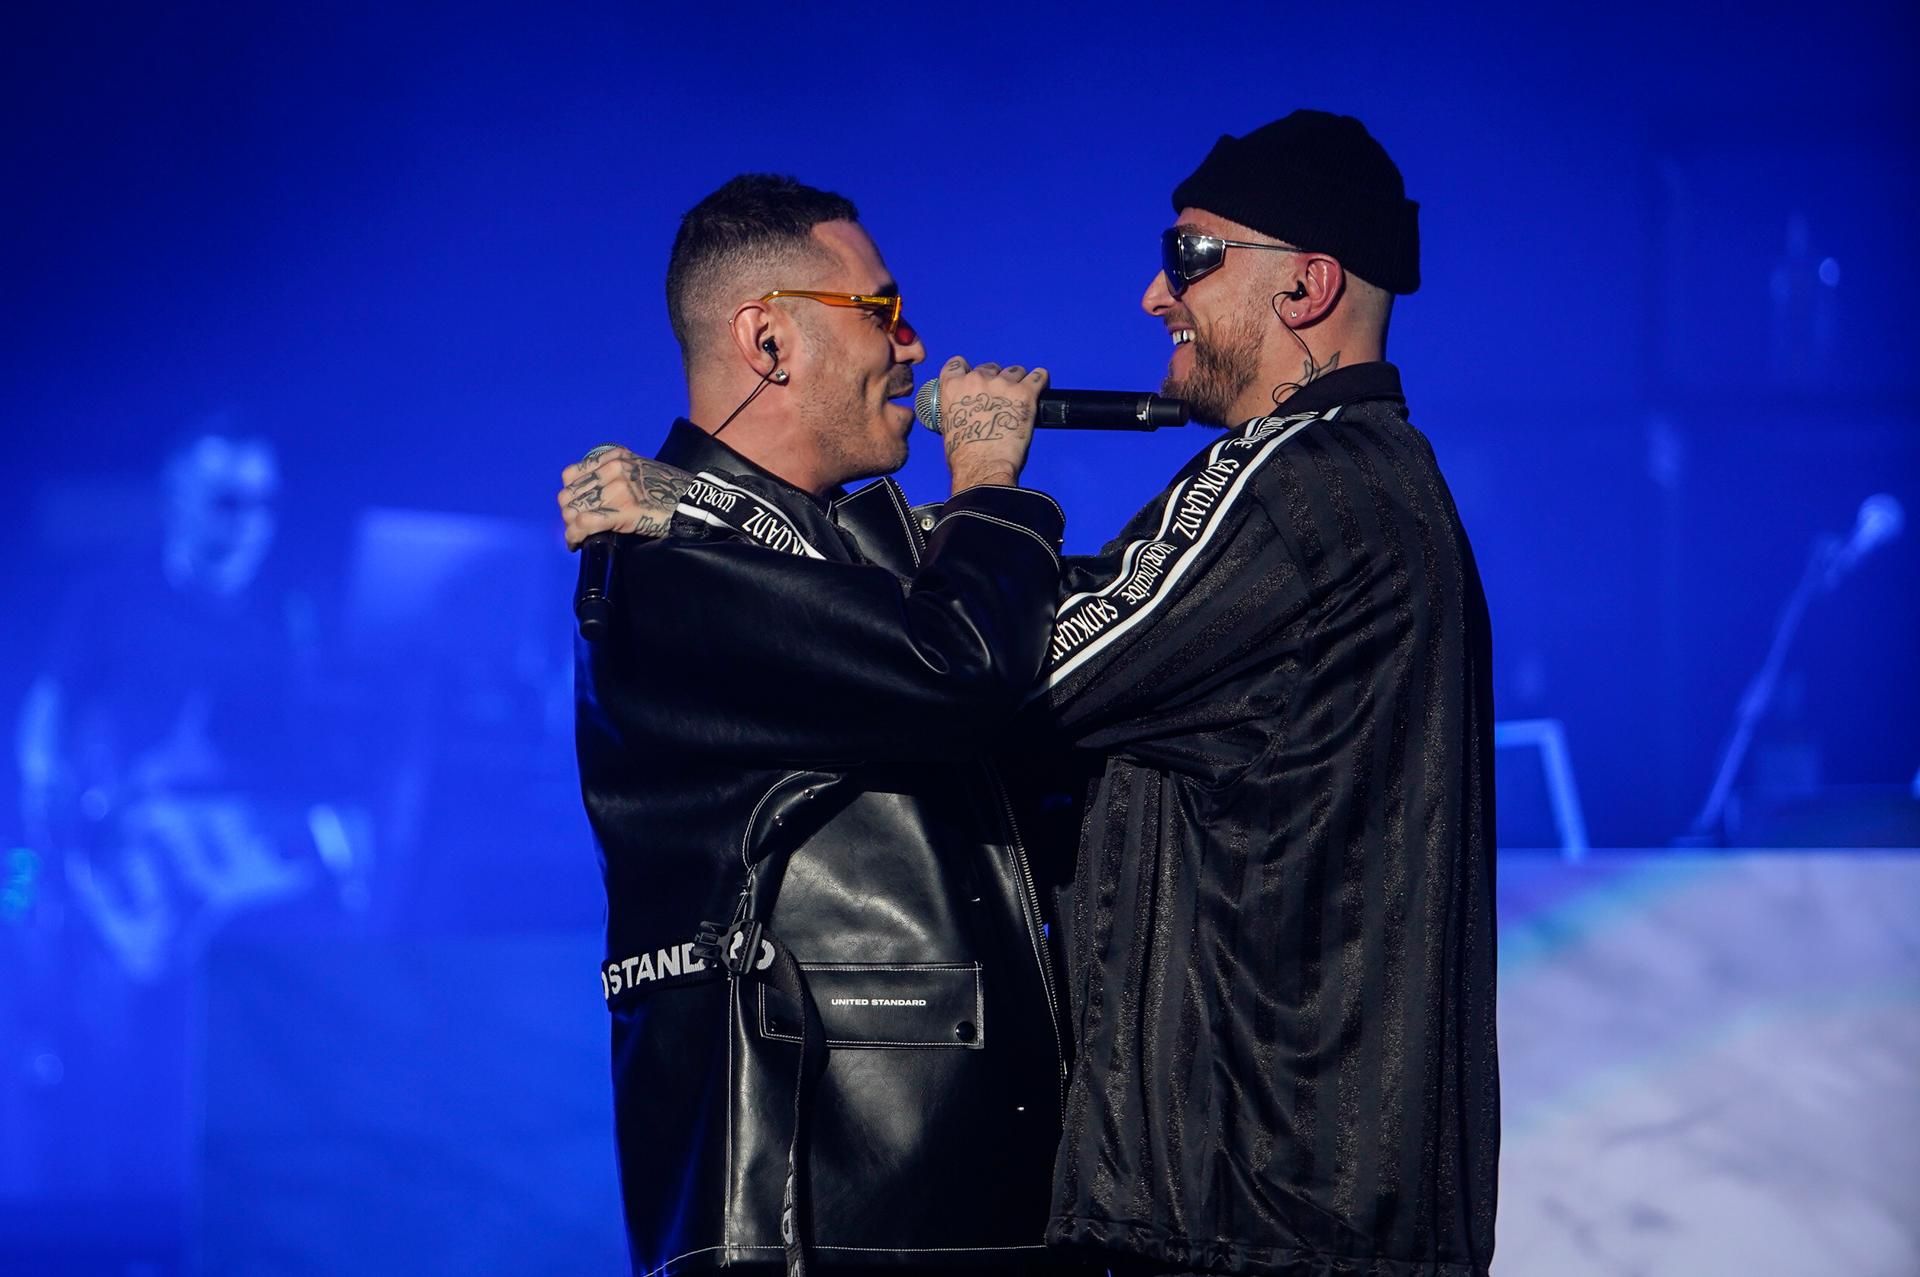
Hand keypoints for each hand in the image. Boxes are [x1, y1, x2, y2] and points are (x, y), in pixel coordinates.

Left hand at [557, 445, 694, 549]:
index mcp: (615, 457)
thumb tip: (594, 495)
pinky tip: (576, 544)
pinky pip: (585, 524)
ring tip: (578, 537)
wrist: (695, 501)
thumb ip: (617, 475)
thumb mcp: (640, 470)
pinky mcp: (623, 510)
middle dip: (568, 514)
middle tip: (577, 528)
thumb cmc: (671, 490)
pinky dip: (575, 536)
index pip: (571, 475)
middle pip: (569, 494)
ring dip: (571, 527)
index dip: (570, 495)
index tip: (576, 509)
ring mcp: (618, 489)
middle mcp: (613, 469)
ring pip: (574, 510)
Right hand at [937, 357, 1047, 495]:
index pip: (958, 364)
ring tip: (1020, 397)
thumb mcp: (948, 425)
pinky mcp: (1025, 393)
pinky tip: (1041, 386)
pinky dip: (1040, 380)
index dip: (967, 370)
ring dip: (1017, 381)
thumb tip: (967, 412)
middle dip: (995, 379)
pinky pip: (1038, 377)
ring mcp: (1003, 384)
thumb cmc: (963, 455)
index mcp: (953, 387)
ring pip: (1015, 371)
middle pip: (990, 367)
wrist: (982, 466)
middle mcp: (977, 379)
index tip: (973, 378)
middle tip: (1000, 397)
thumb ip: (957, 409)